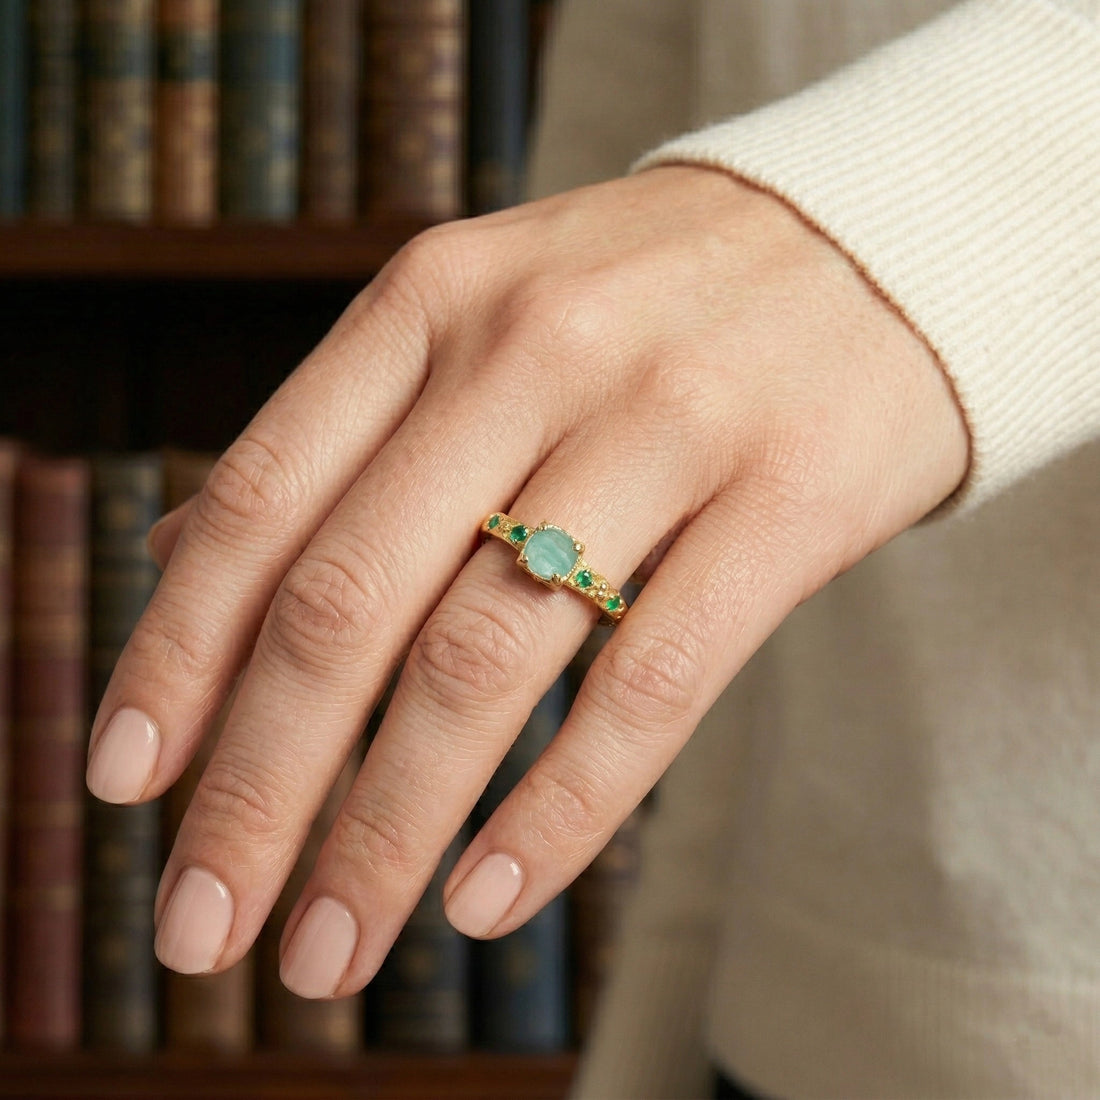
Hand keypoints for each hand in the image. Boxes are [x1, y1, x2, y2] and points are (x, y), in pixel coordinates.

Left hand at [86, 166, 966, 997]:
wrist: (874, 244)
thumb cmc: (651, 305)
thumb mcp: (479, 321)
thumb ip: (343, 437)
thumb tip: (182, 559)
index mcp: (433, 302)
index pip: (261, 502)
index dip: (175, 656)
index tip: (126, 787)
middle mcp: (531, 351)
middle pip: (350, 606)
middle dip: (260, 788)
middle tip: (205, 928)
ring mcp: (664, 423)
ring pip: (484, 663)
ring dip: (388, 831)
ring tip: (335, 951)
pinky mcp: (785, 501)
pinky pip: (648, 686)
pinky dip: (556, 813)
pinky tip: (488, 902)